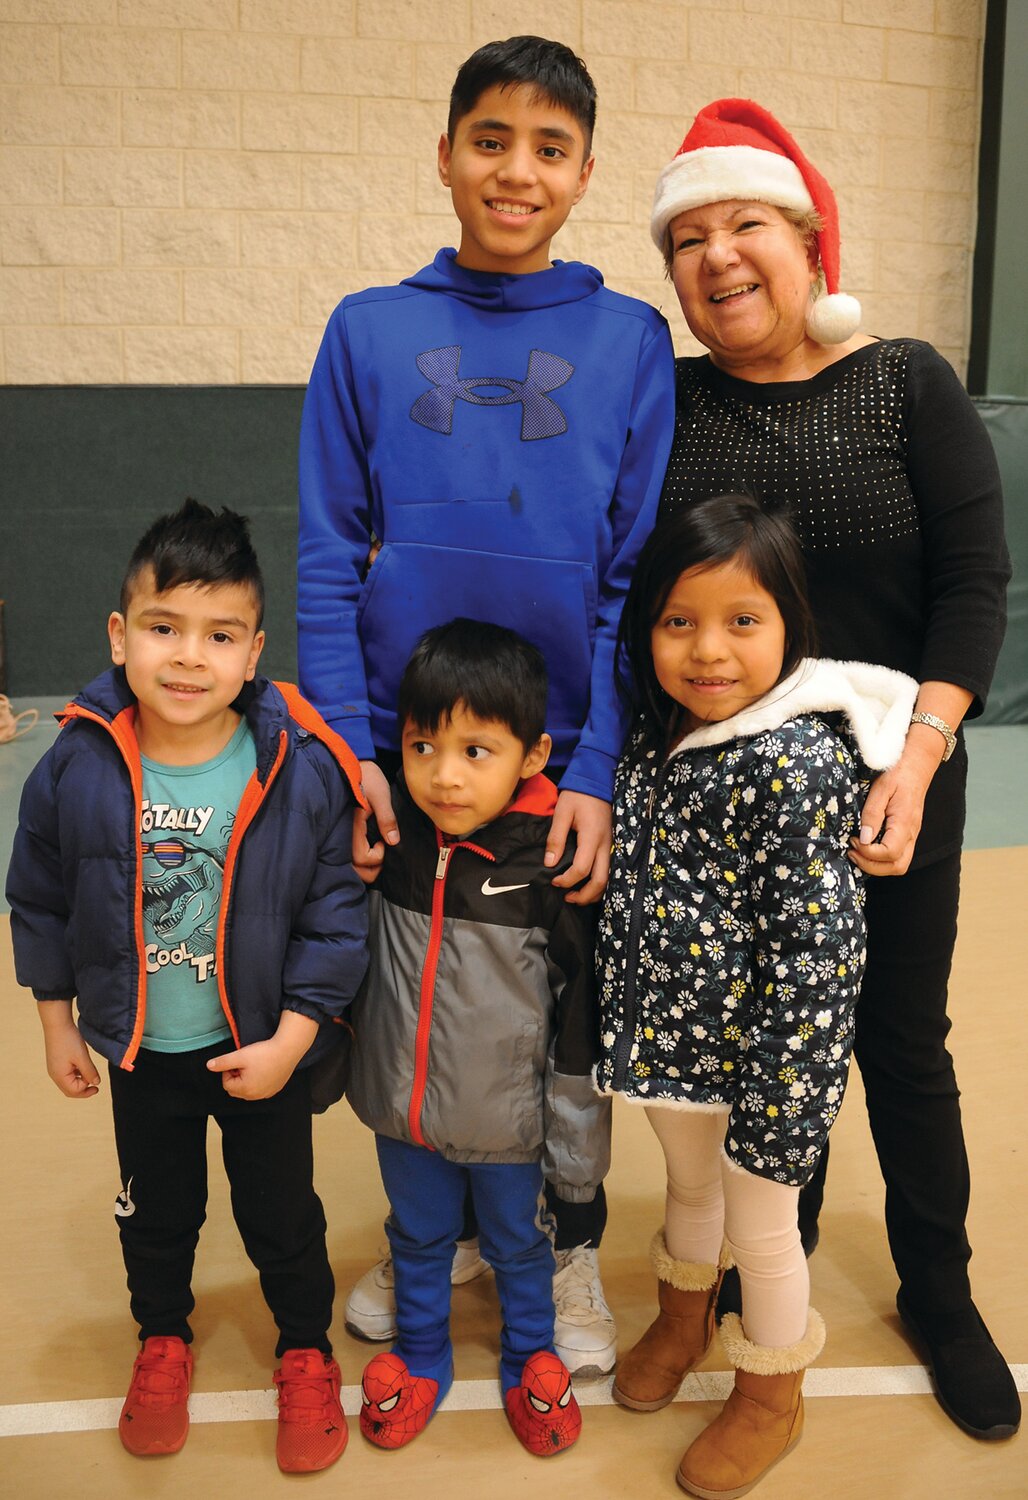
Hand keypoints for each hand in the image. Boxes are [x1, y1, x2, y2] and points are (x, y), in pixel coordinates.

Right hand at [39, 1009, 99, 1098]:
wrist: (57, 1024)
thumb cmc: (68, 1040)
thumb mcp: (82, 1057)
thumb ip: (89, 1072)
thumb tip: (96, 1083)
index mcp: (59, 1076)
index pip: (74, 1091)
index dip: (86, 1089)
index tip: (97, 1084)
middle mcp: (55, 1074)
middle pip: (70, 1090)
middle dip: (83, 1090)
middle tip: (96, 1088)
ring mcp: (54, 1068)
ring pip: (68, 1082)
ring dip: (80, 1081)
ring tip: (91, 1075)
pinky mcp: (56, 1062)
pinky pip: (67, 1074)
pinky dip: (76, 1074)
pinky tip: (83, 1068)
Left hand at [207, 1039, 298, 1099]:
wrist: (288, 1050)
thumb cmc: (263, 1053)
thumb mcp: (240, 1055)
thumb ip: (222, 1062)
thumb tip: (209, 1066)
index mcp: (245, 1089)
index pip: (226, 1084)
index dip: (228, 1071)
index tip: (236, 1061)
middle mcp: (255, 1096)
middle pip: (236, 1090)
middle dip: (236, 1077)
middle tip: (243, 1063)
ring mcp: (267, 1093)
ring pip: (248, 1090)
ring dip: (246, 1080)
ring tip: (253, 1065)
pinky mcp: (275, 1089)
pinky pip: (261, 1089)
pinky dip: (258, 1081)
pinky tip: (263, 1069)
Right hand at [352, 759, 398, 883]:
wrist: (348, 762)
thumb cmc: (365, 775)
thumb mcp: (380, 794)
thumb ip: (387, 818)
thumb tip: (393, 841)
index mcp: (352, 825)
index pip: (360, 857)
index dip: (376, 856)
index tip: (383, 842)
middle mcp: (342, 833)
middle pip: (353, 868)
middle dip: (370, 868)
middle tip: (382, 853)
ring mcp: (339, 833)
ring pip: (349, 864)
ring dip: (364, 865)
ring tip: (376, 852)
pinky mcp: (341, 830)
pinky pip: (346, 853)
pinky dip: (358, 857)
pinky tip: (369, 847)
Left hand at [545, 791, 611, 903]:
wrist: (598, 782)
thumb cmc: (578, 796)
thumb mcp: (562, 813)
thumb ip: (555, 838)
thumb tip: (550, 864)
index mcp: (592, 837)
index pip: (581, 868)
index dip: (567, 880)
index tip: (554, 881)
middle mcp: (606, 845)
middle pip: (600, 881)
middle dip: (584, 895)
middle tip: (567, 897)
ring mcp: (613, 847)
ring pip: (609, 879)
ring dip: (593, 893)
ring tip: (576, 896)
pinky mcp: (613, 846)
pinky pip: (610, 871)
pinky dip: (600, 883)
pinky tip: (587, 884)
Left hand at [849, 760, 930, 876]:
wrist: (916, 766)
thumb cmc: (898, 774)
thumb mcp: (881, 788)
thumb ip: (872, 814)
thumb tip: (864, 838)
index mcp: (905, 823)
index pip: (890, 852)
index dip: (868, 853)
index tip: (853, 840)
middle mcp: (912, 834)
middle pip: (897, 866)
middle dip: (871, 866)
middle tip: (852, 852)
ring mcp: (912, 836)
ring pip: (899, 865)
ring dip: (877, 866)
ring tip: (857, 852)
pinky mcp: (908, 834)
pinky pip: (898, 856)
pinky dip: (881, 860)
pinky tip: (866, 848)